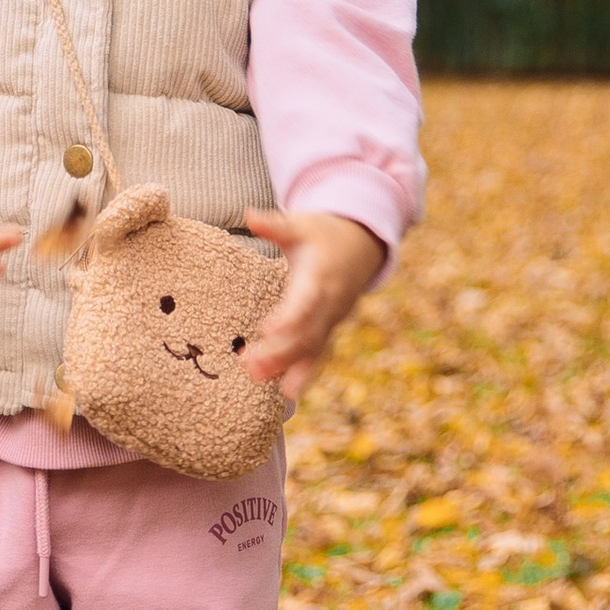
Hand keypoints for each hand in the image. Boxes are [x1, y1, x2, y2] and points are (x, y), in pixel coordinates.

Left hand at [238, 210, 386, 399]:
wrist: (361, 246)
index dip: (289, 316)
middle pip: (306, 332)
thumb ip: (275, 225)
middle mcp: (329, 302)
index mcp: (320, 275)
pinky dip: (304, 374)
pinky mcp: (329, 329)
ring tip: (261, 382)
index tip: (267, 330)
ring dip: (288, 367)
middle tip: (249, 366)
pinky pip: (318, 355)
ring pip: (312, 348)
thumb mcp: (301, 224)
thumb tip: (249, 214)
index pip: (305, 300)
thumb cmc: (323, 233)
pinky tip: (287, 394)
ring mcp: (331, 319)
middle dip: (280, 351)